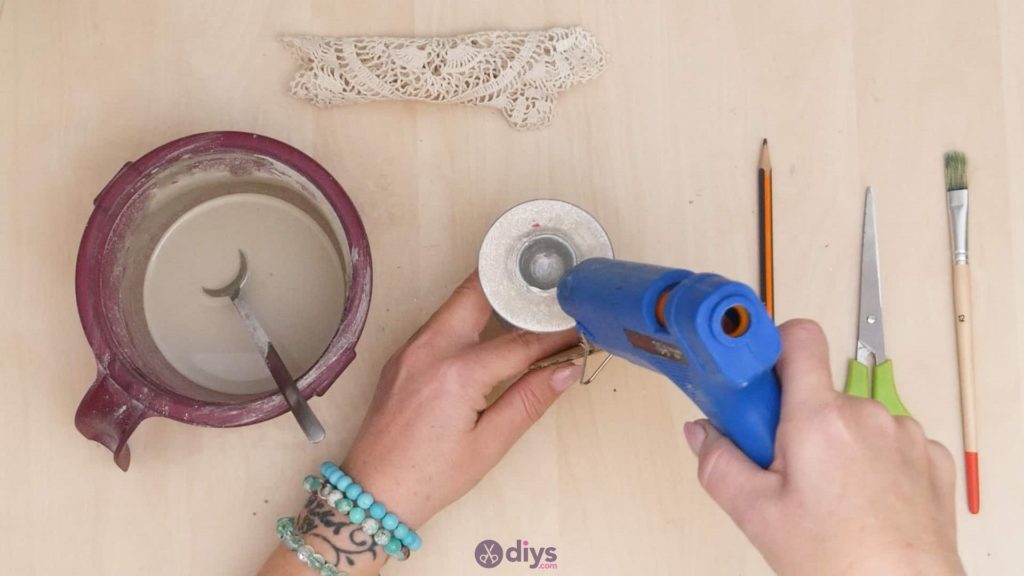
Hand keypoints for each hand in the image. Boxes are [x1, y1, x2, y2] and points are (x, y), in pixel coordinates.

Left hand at [340, 272, 579, 528]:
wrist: (374, 492)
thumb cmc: (432, 477)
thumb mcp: (489, 444)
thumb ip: (529, 400)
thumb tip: (567, 369)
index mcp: (457, 372)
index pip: (519, 342)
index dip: (554, 335)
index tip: (579, 328)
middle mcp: (429, 348)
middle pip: (477, 293)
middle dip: (514, 286)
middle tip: (548, 289)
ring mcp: (411, 348)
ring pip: (456, 305)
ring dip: (491, 300)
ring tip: (527, 307)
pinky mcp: (402, 356)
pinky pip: (440, 324)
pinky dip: (468, 319)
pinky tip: (489, 332)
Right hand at [683, 320, 962, 574]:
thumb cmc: (839, 561)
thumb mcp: (756, 515)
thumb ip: (718, 463)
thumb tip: (701, 432)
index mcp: (819, 418)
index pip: (798, 338)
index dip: (773, 348)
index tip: (756, 378)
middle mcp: (867, 413)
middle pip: (818, 392)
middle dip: (796, 421)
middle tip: (785, 471)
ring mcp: (904, 434)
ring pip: (854, 419)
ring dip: (837, 444)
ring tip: (830, 496)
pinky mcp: (931, 457)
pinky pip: (890, 442)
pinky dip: (874, 462)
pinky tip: (865, 500)